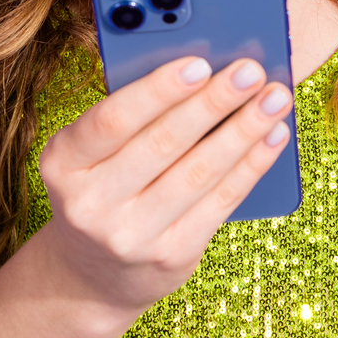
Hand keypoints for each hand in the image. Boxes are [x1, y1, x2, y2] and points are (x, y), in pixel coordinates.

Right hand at [32, 55, 293, 313]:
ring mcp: (131, 235)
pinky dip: (252, 165)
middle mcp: (90, 203)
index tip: (199, 63)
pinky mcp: (171, 256)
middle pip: (163, 144)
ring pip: (199, 173)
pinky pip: (220, 202)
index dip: (157, 91)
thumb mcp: (92, 154)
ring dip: (244, 130)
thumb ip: (134, 116)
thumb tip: (207, 70)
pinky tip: (274, 137)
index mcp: (63, 162)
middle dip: (213, 102)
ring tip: (275, 99)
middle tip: (251, 71)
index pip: (112, 120)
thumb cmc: (104, 187)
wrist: (94, 274)